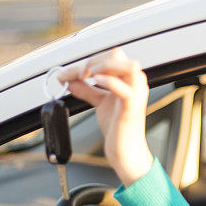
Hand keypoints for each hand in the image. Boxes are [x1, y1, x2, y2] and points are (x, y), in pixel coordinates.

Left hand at [58, 48, 152, 185]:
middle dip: (93, 61)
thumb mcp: (99, 102)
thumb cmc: (118, 127)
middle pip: (117, 55)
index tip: (68, 73)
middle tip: (78, 75)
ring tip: (86, 76)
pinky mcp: (132, 106)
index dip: (89, 61)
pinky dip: (108, 81)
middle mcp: (136, 83)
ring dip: (102, 66)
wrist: (124, 149)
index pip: (111, 57)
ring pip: (125, 65)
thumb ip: (87, 90)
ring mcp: (136, 93)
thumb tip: (70, 80)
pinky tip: (94, 81)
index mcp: (129, 79)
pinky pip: (124, 88)